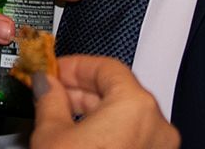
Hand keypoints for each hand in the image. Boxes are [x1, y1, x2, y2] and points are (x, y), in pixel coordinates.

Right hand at [28, 55, 178, 148]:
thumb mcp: (52, 133)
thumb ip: (49, 98)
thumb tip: (45, 83)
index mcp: (136, 106)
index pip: (106, 66)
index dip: (74, 65)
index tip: (53, 68)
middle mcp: (157, 125)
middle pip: (118, 91)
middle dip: (81, 89)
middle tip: (52, 89)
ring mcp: (159, 147)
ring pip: (124, 117)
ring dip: (92, 112)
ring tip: (60, 116)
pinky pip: (131, 137)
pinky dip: (107, 132)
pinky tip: (80, 138)